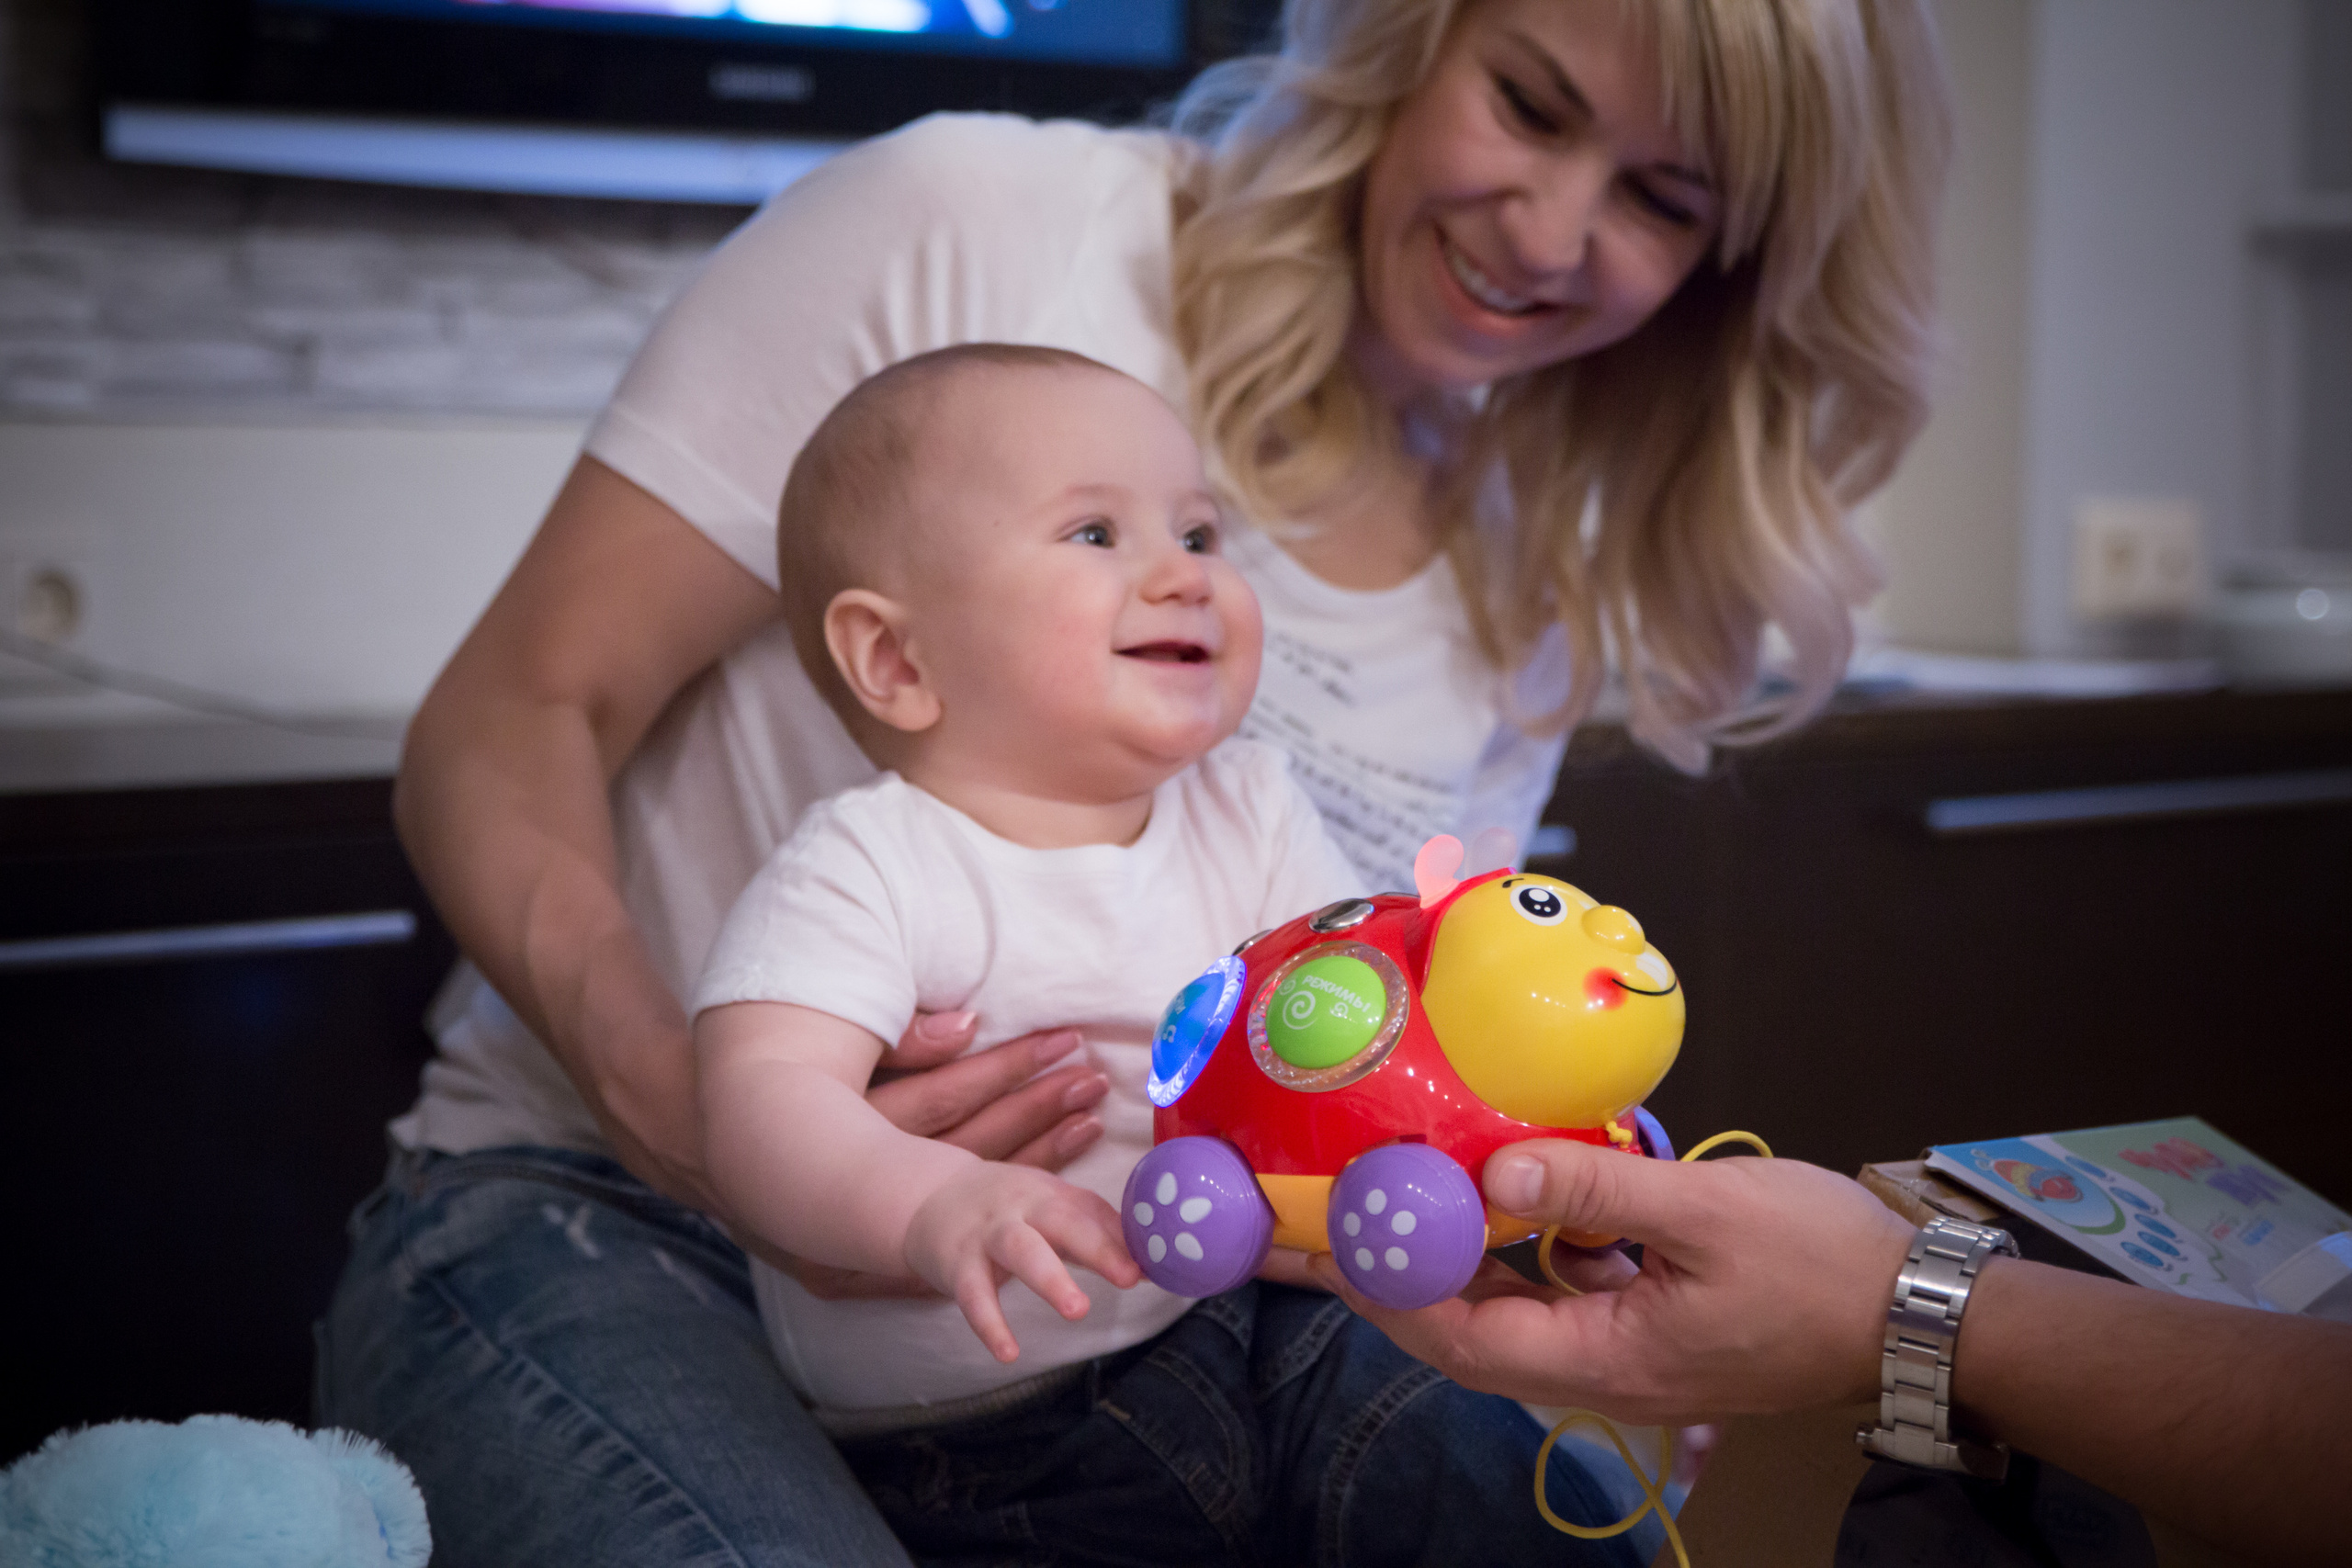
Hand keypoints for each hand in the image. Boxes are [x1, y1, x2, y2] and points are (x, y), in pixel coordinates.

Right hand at [778, 1016, 1110, 1298]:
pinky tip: (1050, 1210)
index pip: (953, 1095)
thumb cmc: (779, 1091)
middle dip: (1041, 1115)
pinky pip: (952, 1245)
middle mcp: (869, 1180)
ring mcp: (868, 1229)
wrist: (714, 1159)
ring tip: (1089, 1126)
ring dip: (1037, 1163)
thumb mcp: (830, 1053)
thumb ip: (899, 1042)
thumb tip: (967, 1024)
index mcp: (860, 1123)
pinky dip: (1003, 1223)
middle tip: (1094, 1085)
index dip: (1012, 1068)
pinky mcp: (867, 1262)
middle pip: (974, 1148)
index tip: (1066, 1043)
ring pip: (973, 1197)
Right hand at [903, 1164, 1141, 1362]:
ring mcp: (987, 1233)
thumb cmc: (1007, 1209)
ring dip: (1050, 1278)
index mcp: (1050, 1194)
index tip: (1155, 1263)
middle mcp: (1021, 1207)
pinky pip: (973, 1296)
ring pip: (1020, 1250)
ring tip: (1078, 1310)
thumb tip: (1149, 1266)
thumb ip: (1096, 1232)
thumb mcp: (1049, 1207)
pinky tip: (1008, 1353)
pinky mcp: (956, 1263)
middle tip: (1128, 1277)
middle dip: (1096, 1247)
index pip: (1092, 1211)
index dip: (1123, 1237)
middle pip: (1061, 1221)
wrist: (928, 1197)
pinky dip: (990, 1325)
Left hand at [1311, 1139, 1914, 1425]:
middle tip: (1324, 1227)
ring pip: (1508, 1314)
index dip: (1390, 1291)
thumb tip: (1493, 1173)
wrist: (1923, 1310)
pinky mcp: (1648, 1324)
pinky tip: (1497, 1200)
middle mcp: (1606, 1370)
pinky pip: (1555, 1295)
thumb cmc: (1826, 1264)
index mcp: (1613, 1359)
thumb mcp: (1706, 1211)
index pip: (1465, 1339)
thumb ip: (1594, 1192)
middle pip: (1468, 1334)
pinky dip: (1511, 1254)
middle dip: (1392, 1279)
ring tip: (1385, 1207)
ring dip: (1445, 1266)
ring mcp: (1626, 1352)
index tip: (1330, 1243)